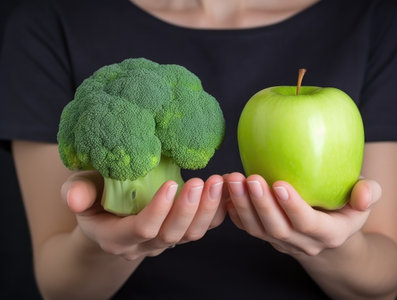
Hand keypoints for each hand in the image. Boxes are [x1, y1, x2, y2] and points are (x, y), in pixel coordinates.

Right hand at [61, 171, 225, 259]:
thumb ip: (77, 192)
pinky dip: (218, 209)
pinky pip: (204, 226)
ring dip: (208, 209)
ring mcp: (165, 241)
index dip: (158, 210)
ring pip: (192, 234)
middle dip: (188, 209)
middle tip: (201, 182)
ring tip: (217, 182)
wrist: (109, 218)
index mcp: (117, 237)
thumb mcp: (79, 191)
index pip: (142, 230)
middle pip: (172, 235)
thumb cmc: (93, 199)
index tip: (172, 184)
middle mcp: (144, 245)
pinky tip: (226, 187)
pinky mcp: (181, 231)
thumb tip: (73, 199)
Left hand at [224, 173, 381, 255]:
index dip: (293, 206)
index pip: (308, 224)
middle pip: (278, 228)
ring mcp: (282, 242)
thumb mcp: (364, 205)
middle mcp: (303, 243)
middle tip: (249, 178)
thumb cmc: (346, 211)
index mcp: (328, 234)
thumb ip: (370, 194)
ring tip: (232, 180)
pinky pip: (248, 228)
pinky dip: (235, 211)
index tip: (279, 183)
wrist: (330, 237)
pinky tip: (226, 192)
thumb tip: (365, 191)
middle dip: (261, 204)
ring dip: (243, 205)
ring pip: (258, 229)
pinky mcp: (268, 237)